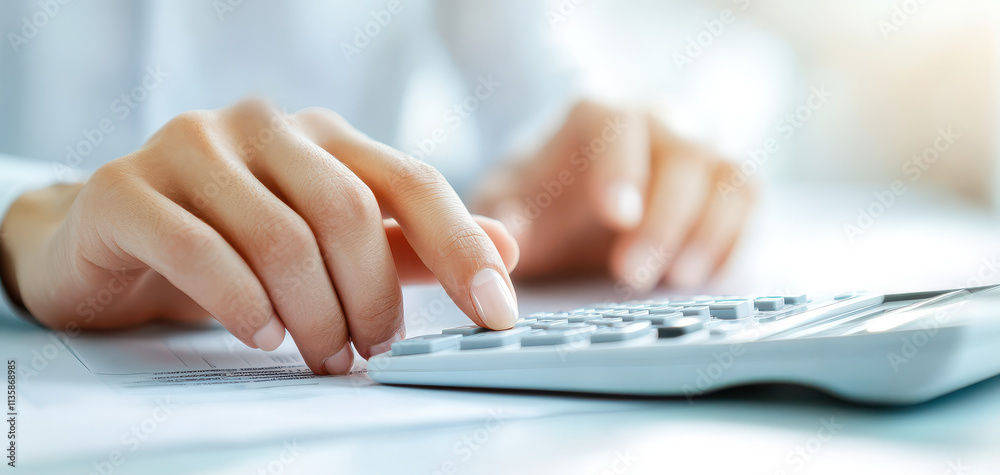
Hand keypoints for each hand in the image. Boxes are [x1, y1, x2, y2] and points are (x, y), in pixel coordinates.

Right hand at [0, 98, 518, 373]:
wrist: (108, 242)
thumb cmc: (232, 243)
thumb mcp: (328, 244)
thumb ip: (410, 244)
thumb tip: (506, 247)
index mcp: (321, 135)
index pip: (412, 180)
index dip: (461, 247)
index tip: (496, 313)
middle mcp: (261, 126)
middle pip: (348, 212)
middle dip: (372, 298)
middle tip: (370, 352)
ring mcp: (191, 148)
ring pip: (280, 237)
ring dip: (314, 314)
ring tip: (321, 355)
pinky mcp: (126, 187)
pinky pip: (200, 251)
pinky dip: (242, 304)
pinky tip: (261, 335)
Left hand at [473, 100, 754, 295]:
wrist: (571, 187)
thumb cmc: (540, 192)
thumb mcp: (507, 201)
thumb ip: (501, 216)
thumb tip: (508, 240)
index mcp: (600, 113)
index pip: (619, 123)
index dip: (622, 168)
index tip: (616, 217)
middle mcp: (660, 119)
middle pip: (684, 153)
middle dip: (662, 220)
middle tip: (631, 275)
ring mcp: (701, 146)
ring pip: (728, 174)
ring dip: (708, 231)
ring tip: (675, 281)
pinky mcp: (727, 180)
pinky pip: (748, 200)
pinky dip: (733, 238)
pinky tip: (704, 276)